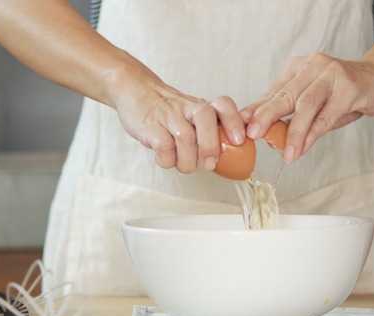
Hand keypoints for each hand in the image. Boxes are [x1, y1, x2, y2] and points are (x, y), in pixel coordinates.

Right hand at [111, 74, 245, 173]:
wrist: (135, 91)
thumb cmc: (167, 111)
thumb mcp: (190, 115)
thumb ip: (207, 132)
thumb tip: (227, 160)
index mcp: (200, 106)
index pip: (223, 105)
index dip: (234, 122)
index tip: (239, 141)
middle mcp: (186, 108)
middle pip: (205, 118)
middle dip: (211, 145)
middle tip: (210, 164)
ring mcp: (168, 116)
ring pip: (185, 137)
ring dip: (187, 160)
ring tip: (184, 166)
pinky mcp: (150, 126)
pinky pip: (163, 146)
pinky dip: (167, 160)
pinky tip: (166, 159)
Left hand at [240, 52, 373, 162]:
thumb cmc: (341, 92)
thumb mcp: (311, 98)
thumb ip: (289, 113)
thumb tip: (262, 133)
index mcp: (297, 69)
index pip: (272, 92)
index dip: (256, 110)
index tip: (240, 126)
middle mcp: (311, 67)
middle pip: (285, 95)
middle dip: (266, 116)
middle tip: (252, 135)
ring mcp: (331, 75)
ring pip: (306, 106)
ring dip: (293, 132)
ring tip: (285, 154)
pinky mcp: (349, 87)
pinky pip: (327, 115)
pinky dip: (313, 133)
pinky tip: (304, 147)